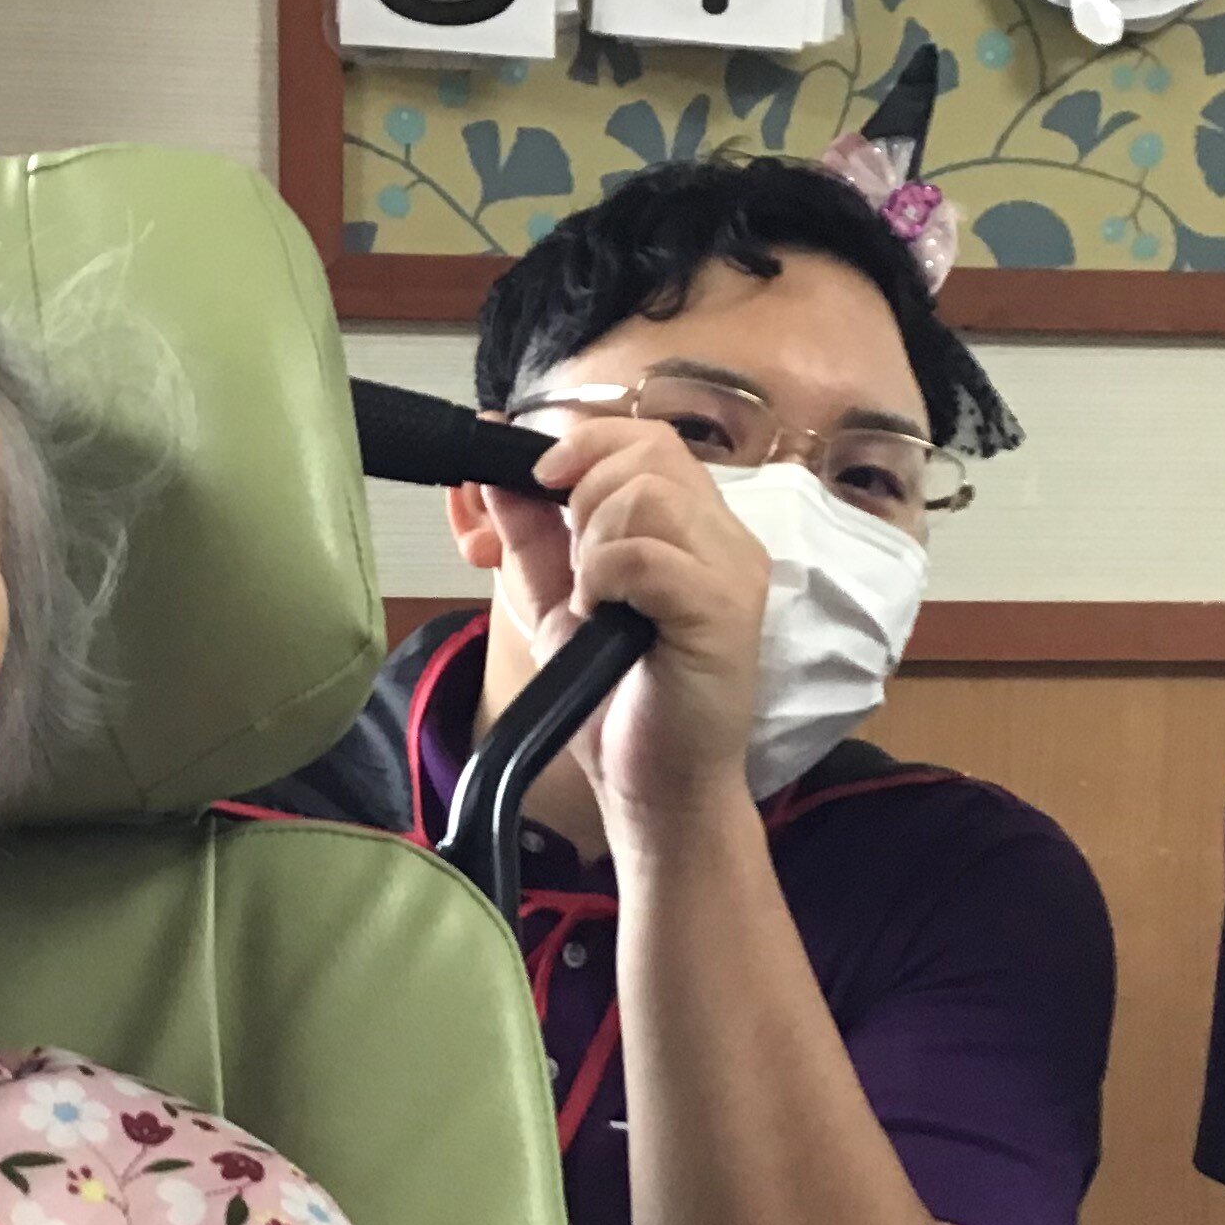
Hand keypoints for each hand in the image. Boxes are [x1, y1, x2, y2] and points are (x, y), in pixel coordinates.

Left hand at [484, 420, 768, 832]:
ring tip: (594, 600)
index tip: (539, 478)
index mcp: (695, 528)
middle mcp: (725, 538)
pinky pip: (648, 554)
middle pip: (650, 450)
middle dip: (584, 491)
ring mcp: (733, 571)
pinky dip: (607, 578)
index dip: (586, 440)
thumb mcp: (558, 599)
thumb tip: (491, 463)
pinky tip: (605, 619)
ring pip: (647, 495)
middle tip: (576, 564)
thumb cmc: (616, 699)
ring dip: (594, 543)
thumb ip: (530, 532)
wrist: (652, 787)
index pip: (649, 437)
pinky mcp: (725, 611)